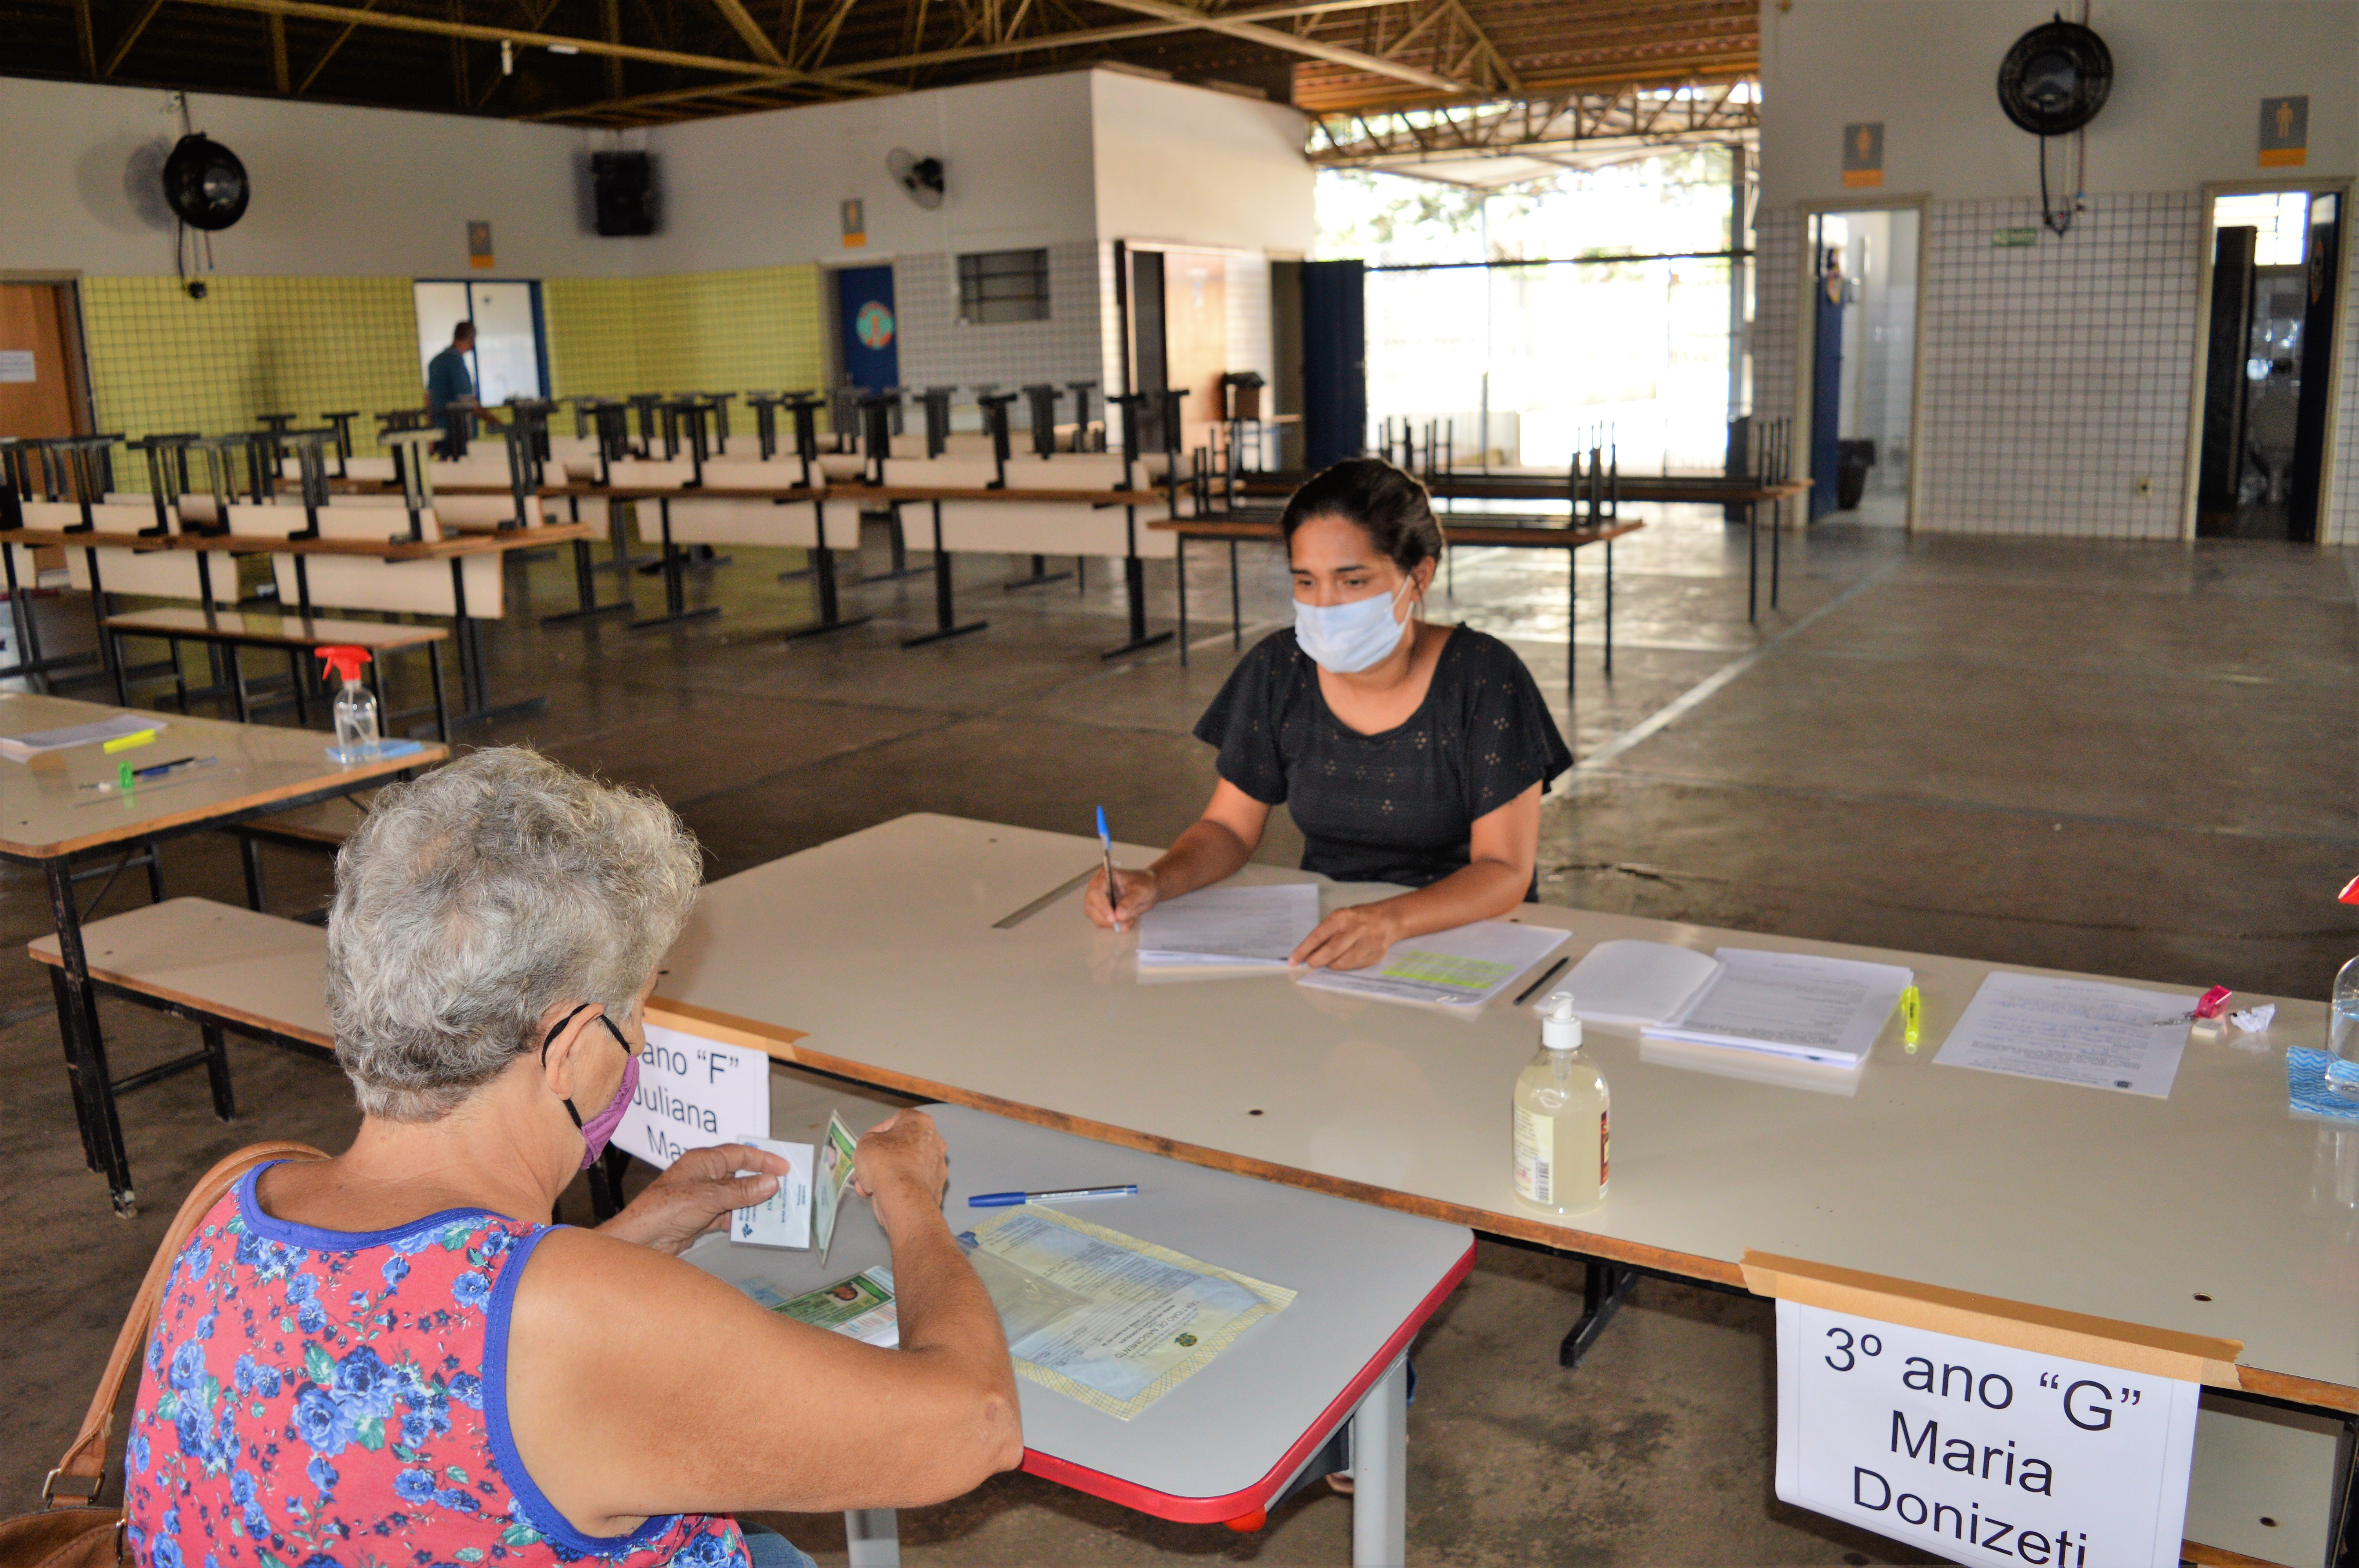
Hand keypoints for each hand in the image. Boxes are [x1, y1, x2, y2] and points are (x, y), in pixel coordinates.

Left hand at [596, 1143, 787, 1255]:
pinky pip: (727, 1215)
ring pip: (736, 1197)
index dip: (764, 1158)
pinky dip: (740, 1220)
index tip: (786, 1168)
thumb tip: (771, 1183)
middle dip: (762, 1182)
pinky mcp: (700, 1218)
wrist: (641, 1241)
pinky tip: (753, 1227)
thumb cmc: (667, 1209)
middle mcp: (704, 1176)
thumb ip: (742, 1191)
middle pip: (740, 1175)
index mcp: (703, 1161)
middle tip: (786, 1190)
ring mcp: (702, 1197)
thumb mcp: (709, 1197)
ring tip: (776, 1210)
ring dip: (753, 1203)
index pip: (740, 1153)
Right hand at [850, 1110, 948, 1222]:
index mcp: (921, 1123)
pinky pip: (911, 1184)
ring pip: (904, 1167)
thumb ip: (869, 1141)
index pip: (895, 1121)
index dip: (876, 1133)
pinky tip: (878, 1195)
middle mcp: (935, 1141)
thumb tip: (875, 1149)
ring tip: (865, 1186)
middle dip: (880, 1159)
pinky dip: (896, 1188)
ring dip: (885, 1176)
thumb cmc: (884, 1162)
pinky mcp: (936, 1188)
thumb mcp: (865, 1143)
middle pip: (901, 1147)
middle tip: (864, 1169)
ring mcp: (937, 1166)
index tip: (867, 1145)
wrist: (902, 1197)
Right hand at [1083, 866, 1160, 931]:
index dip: (1102, 906)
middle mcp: (1097, 887)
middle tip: (1123, 925)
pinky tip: (1129, 920)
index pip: (1095, 892)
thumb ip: (1130, 902)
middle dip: (1106, 918)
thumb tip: (1119, 916)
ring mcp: (1098, 900)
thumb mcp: (1141, 890)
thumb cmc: (1145, 883)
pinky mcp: (1102, 910)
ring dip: (1113, 924)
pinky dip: (1116, 925)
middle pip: (1091, 906)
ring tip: (1131, 919)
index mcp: (1104, 876)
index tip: (1113, 919)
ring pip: (1096, 917)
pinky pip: (1104, 922)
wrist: (1149, 888)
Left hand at [1290, 902, 1403, 970]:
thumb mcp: (1339, 918)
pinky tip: (1345, 959)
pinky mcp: (1375, 954)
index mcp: (1341, 917)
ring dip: (1331, 965)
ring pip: (1343, 963)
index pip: (1317, 936)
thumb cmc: (1356, 919)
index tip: (1293, 961)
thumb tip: (1307, 953)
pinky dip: (1346, 966)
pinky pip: (1354, 967)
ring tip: (1329, 961)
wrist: (1386, 919)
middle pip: (1330, 952)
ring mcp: (1367, 942)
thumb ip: (1325, 934)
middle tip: (1310, 964)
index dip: (1303, 951)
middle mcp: (1355, 929)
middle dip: (1316, 961)